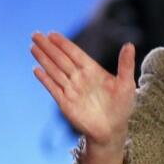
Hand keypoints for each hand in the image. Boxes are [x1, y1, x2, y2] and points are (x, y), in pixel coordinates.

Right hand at [31, 32, 135, 148]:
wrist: (112, 130)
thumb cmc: (122, 107)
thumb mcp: (127, 84)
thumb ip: (126, 64)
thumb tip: (129, 45)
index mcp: (93, 71)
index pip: (75, 54)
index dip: (63, 44)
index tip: (52, 34)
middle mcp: (80, 78)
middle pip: (61, 59)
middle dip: (48, 47)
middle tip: (35, 34)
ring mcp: (71, 90)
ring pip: (54, 71)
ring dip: (43, 59)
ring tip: (33, 47)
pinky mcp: (65, 102)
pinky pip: (53, 88)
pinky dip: (45, 79)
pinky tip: (36, 70)